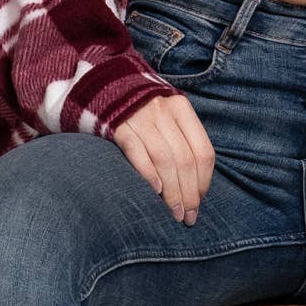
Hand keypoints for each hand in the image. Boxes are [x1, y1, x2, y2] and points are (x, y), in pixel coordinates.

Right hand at [111, 92, 215, 224]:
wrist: (102, 88)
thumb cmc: (141, 111)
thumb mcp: (167, 116)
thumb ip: (182, 141)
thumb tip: (196, 185)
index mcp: (182, 108)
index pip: (203, 151)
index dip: (203, 181)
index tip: (200, 201)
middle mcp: (164, 110)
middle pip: (184, 159)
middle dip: (189, 193)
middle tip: (188, 216)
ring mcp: (140, 117)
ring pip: (164, 160)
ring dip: (172, 192)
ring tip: (174, 212)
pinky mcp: (118, 126)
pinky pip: (137, 153)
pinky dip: (148, 174)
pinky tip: (155, 191)